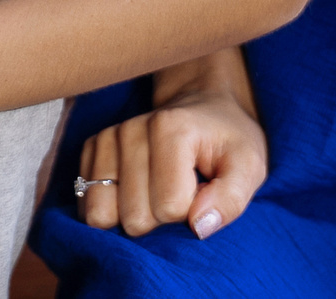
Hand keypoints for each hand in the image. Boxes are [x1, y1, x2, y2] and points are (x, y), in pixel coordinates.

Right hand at [75, 82, 266, 239]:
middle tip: (180, 195)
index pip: (169, 208)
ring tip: (155, 196)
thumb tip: (198, 227)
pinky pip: (86, 203)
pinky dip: (110, 209)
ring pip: (100, 214)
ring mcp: (106, 138)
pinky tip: (133, 193)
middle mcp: (130, 130)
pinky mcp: (92, 148)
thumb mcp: (250, 166)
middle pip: (134, 217)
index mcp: (170, 130)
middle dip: (160, 220)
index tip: (202, 192)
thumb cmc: (229, 140)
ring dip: (130, 217)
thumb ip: (231, 198)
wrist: (202, 107)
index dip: (191, 214)